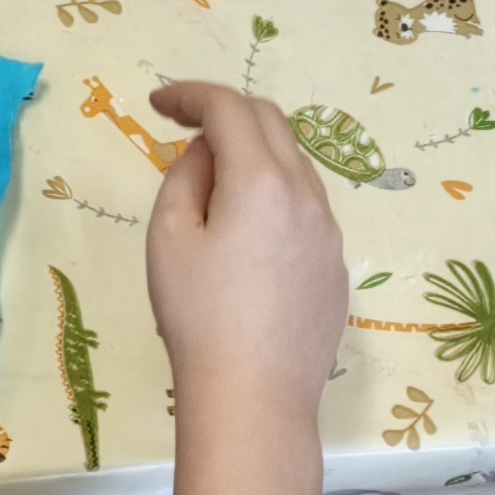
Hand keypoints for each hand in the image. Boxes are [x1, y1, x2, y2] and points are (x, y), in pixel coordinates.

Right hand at [144, 83, 346, 398]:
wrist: (255, 400)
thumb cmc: (198, 317)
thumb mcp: (168, 237)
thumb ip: (185, 177)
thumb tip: (207, 154)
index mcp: (260, 180)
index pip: (228, 107)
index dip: (190, 95)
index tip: (158, 105)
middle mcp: (306, 195)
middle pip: (272, 123)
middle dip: (226, 112)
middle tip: (185, 128)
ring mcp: (330, 234)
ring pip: (295, 165)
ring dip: (254, 153)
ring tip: (213, 181)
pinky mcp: (337, 269)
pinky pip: (306, 209)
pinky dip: (275, 194)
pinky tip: (247, 233)